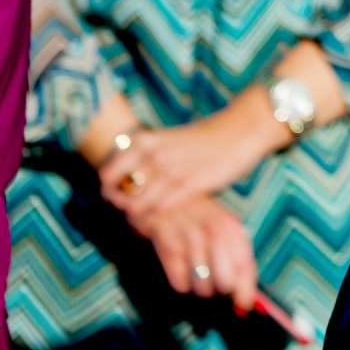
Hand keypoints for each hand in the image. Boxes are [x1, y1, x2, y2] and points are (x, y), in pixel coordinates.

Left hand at [103, 106, 278, 227]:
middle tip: (133, 210)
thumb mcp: (170, 139)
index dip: (108, 189)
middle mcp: (153, 156)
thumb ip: (148, 156)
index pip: (107, 174)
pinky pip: (159, 211)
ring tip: (147, 217)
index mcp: (145, 141)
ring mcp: (170, 171)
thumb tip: (129, 178)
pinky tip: (163, 218)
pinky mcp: (190, 186)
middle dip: (121, 206)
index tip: (119, 195)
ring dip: (138, 216)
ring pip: (135, 206)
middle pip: (118, 194)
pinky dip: (156, 220)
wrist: (242, 129)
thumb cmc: (207, 137)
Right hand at [141, 195, 259, 313]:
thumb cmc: (200, 220)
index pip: (246, 268)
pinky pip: (179, 282)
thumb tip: (245, 304)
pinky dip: (181, 284)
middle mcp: (214, 231)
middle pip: (224, 283)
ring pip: (202, 286)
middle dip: (220, 291)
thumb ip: (239, 264)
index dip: (245, 293)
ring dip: (200, 289)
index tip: (241, 308)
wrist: (164, 197)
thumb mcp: (225, 232)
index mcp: (233, 228)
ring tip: (197, 277)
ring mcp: (190, 237)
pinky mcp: (167, 245)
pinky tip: (181, 271)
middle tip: (214, 286)